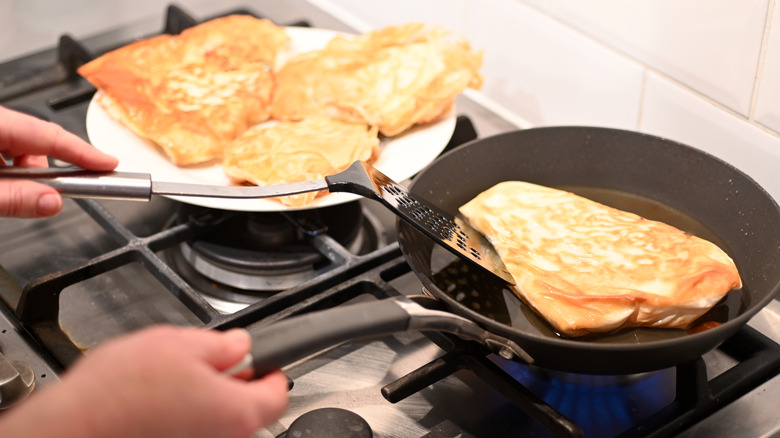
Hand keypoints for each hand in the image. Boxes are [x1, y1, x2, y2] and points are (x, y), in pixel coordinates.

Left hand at [0, 105, 117, 217]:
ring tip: (9, 193)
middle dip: (46, 171)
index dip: (85, 152)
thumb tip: (52, 202)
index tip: (109, 164)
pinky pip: (4, 148)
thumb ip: (15, 198)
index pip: (50, 135)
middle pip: (36, 140)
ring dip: (24, 172)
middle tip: (51, 194)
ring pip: (19, 146)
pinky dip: (10, 168)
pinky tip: (2, 185)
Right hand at [0, 325, 288, 437]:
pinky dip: (180, 420)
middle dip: (230, 384)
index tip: (263, 363)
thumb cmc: (119, 392)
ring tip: (169, 383)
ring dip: (202, 402)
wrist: (70, 430)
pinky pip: (190, 433)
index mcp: (236, 411)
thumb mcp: (179, 344)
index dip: (271, 372)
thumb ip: (221, 345)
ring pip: (214, 422)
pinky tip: (154, 405)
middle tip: (205, 365)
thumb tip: (240, 346)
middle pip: (244, 410)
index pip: (277, 394)